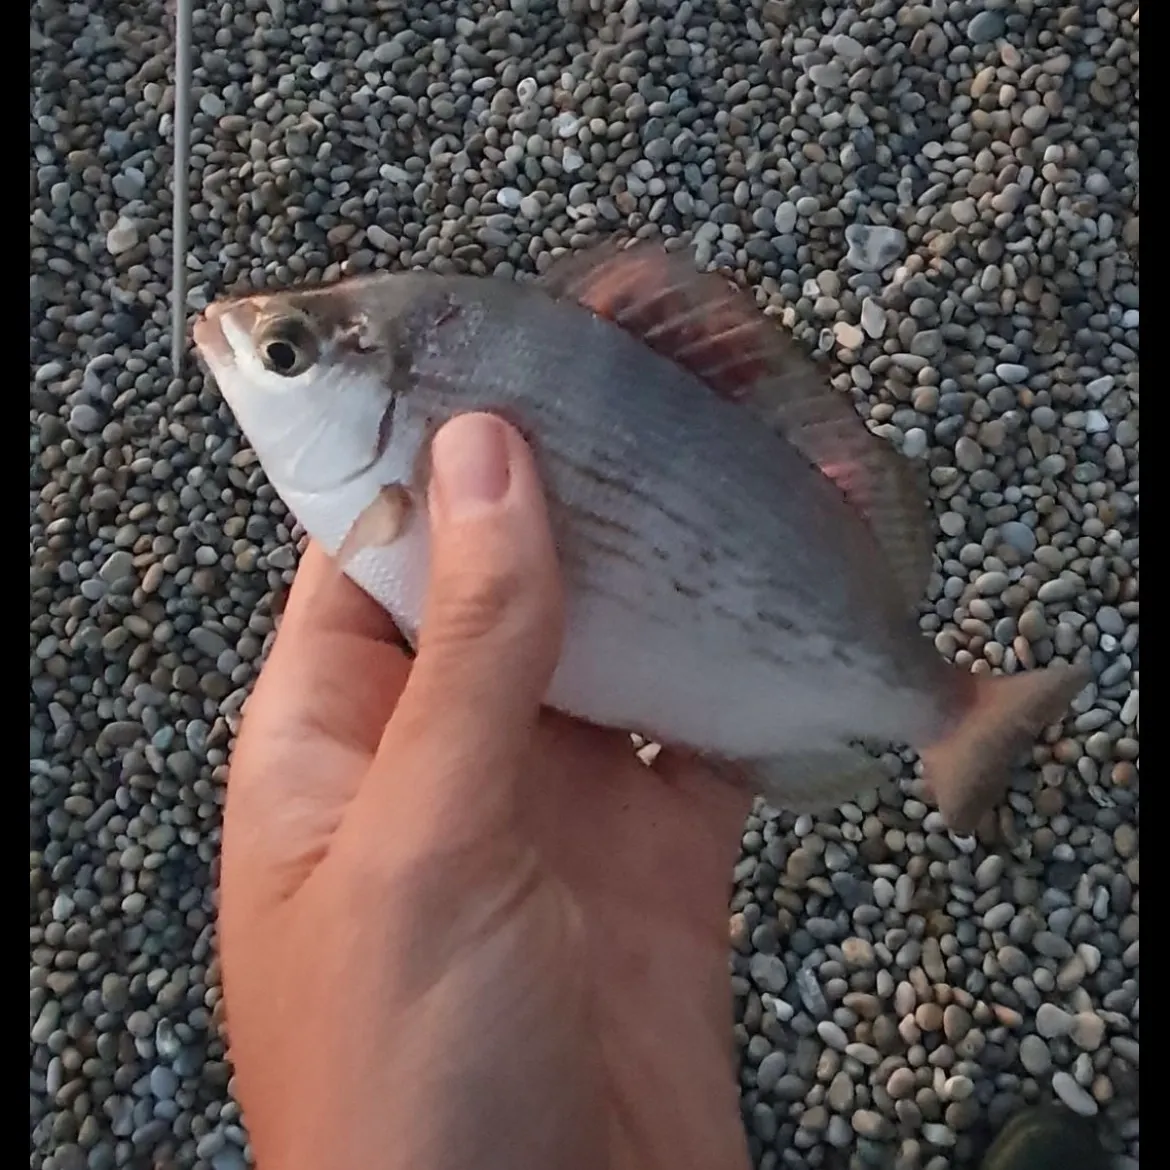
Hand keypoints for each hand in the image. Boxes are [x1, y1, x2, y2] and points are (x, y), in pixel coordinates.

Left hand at [219, 413, 753, 1169]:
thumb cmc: (406, 1097)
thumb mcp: (422, 848)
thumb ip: (469, 656)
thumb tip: (488, 464)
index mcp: (333, 739)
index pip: (372, 551)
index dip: (433, 450)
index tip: (507, 356)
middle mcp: (441, 753)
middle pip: (509, 579)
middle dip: (577, 486)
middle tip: (650, 376)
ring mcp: (550, 802)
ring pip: (611, 643)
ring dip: (668, 564)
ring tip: (731, 455)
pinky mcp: (651, 855)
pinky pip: (698, 732)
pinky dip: (744, 670)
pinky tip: (789, 596)